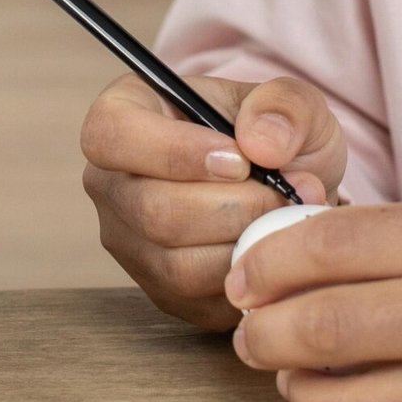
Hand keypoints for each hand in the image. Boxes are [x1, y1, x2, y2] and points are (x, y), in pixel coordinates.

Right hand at [80, 70, 345, 329]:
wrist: (287, 185)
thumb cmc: (273, 134)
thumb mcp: (291, 102)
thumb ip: (284, 105)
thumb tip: (262, 144)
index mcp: (121, 116)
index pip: (112, 136)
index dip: (175, 151)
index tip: (239, 160)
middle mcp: (110, 183)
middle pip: (152, 210)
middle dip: (234, 207)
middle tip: (287, 193)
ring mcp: (129, 242)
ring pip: (176, 264)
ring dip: (244, 244)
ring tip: (287, 218)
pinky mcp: (159, 291)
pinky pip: (199, 300)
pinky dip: (247, 277)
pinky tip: (273, 246)